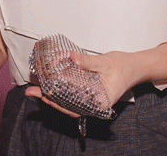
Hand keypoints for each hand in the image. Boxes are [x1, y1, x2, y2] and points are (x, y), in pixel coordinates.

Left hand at [25, 50, 142, 116]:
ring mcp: (89, 96)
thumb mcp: (106, 62)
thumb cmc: (124, 67)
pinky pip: (71, 90)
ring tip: (34, 88)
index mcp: (100, 102)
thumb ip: (88, 62)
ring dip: (50, 93)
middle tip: (32, 91)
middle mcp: (92, 102)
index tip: (46, 96)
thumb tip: (71, 58)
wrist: (134, 65)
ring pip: (67, 98)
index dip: (58, 104)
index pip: (75, 108)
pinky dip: (59, 86)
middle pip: (67, 104)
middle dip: (48, 98)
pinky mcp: (86, 88)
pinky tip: (48, 82)